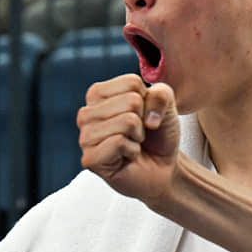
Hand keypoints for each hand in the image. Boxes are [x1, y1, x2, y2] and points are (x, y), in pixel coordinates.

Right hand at [77, 74, 178, 204]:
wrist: (162, 169)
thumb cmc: (158, 135)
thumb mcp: (166, 105)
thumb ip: (161, 94)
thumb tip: (147, 117)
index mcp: (98, 94)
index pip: (132, 82)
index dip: (148, 101)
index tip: (142, 117)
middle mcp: (86, 114)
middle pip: (131, 101)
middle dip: (144, 120)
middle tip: (137, 134)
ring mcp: (85, 137)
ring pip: (127, 121)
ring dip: (138, 136)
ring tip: (132, 144)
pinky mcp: (89, 159)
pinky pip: (120, 142)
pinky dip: (133, 150)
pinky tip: (127, 157)